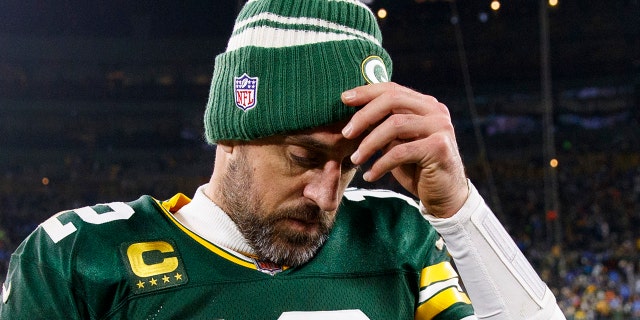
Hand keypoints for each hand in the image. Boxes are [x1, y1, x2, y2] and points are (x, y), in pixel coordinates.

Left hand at [341, 82, 467, 217]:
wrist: (445, 196)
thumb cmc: (417, 168)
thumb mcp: (397, 144)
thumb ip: (383, 127)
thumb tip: (354, 116)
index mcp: (425, 105)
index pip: (392, 89)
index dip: (366, 92)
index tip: (344, 99)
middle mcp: (436, 111)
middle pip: (393, 101)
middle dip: (364, 115)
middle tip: (346, 133)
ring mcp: (440, 127)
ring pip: (395, 125)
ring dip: (369, 143)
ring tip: (355, 159)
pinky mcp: (439, 148)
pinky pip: (401, 151)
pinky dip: (381, 164)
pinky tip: (370, 175)